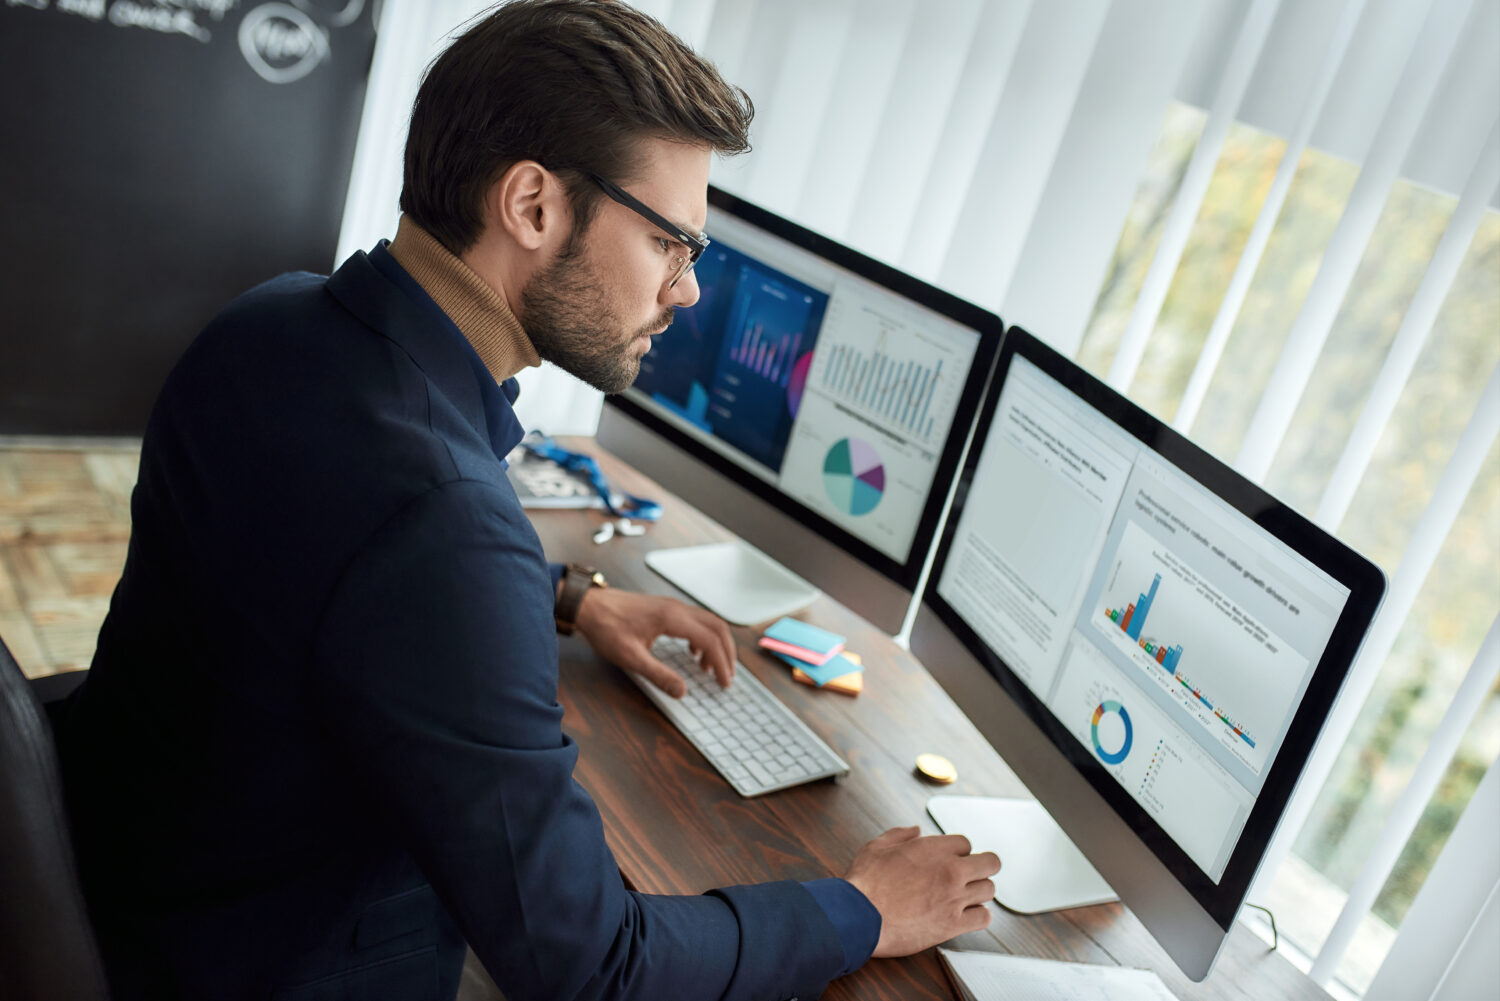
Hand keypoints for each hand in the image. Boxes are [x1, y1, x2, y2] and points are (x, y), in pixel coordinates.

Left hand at [574, 588, 735, 696]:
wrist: (589, 605)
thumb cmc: (606, 627)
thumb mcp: (630, 657)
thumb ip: (658, 675)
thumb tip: (681, 691)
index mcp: (672, 618)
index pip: (710, 640)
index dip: (721, 662)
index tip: (724, 682)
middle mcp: (677, 608)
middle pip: (717, 627)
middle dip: (727, 653)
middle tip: (726, 676)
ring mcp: (673, 606)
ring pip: (709, 622)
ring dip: (716, 644)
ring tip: (708, 669)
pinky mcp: (666, 608)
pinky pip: (696, 620)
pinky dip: (704, 637)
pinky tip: (693, 653)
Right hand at [843, 826, 998, 957]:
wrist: (859, 917)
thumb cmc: (865, 883)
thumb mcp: (876, 847)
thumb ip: (900, 835)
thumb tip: (916, 830)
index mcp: (933, 849)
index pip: (966, 843)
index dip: (958, 852)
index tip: (951, 860)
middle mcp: (950, 871)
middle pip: (990, 863)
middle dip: (982, 866)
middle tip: (971, 874)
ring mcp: (954, 898)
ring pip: (989, 890)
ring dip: (979, 891)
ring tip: (966, 896)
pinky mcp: (952, 925)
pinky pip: (984, 918)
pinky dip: (978, 916)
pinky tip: (967, 915)